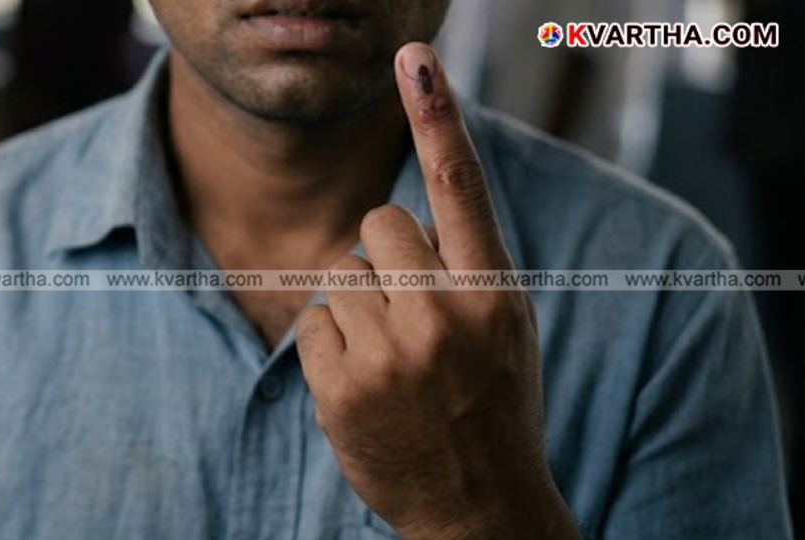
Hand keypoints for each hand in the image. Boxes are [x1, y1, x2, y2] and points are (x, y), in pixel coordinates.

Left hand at [296, 43, 579, 539]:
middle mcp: (444, 315)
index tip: (414, 58)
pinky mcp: (341, 386)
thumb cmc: (492, 404)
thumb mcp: (506, 329)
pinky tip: (364, 383)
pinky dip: (330, 345)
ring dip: (357, 305)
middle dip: (384, 255)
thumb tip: (407, 212)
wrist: (478, 508)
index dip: (437, 117)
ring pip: (338, 272)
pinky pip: (311, 320)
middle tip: (407, 307)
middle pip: (378, 222)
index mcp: (495, 294)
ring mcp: (389, 353)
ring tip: (392, 358)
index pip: (460, 189)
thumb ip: (467, 266)